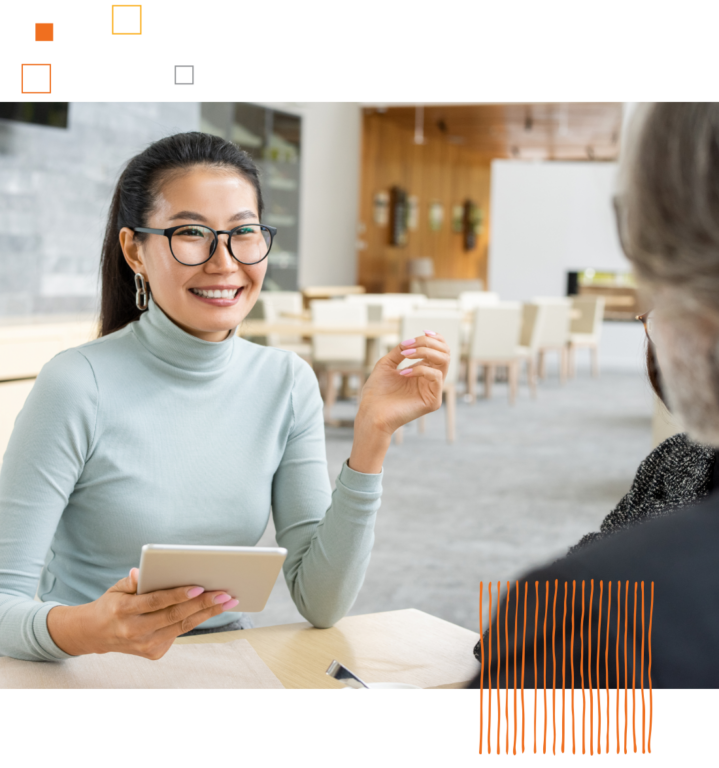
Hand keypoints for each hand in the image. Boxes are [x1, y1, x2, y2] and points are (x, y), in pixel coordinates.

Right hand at [47, 568, 238, 658]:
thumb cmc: (112, 604)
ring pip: (181, 627)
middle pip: (175, 616)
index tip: (200, 586)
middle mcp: (134, 631)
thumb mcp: (116, 588)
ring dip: (207, 613)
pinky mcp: (153, 653)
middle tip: (225, 593)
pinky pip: (178, 634)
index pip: (156, 602)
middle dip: (203, 604)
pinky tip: (210, 610)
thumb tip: (139, 572)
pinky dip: (194, 621)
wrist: (94, 634)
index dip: (178, 595)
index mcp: (124, 611)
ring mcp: (144, 646)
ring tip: (227, 601)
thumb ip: (131, 581)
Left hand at [357, 331, 449, 436]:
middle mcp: (430, 380)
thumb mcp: (386, 364)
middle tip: (409, 346)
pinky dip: (420, 369)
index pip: (439, 350)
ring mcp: (432, 390)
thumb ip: (400, 351)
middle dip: (428, 343)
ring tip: (406, 354)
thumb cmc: (376, 392)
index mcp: (422, 371)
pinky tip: (404, 374)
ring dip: (425, 352)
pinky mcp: (432, 401)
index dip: (435, 338)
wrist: (370, 414)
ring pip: (444, 361)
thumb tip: (409, 340)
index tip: (423, 332)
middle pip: (445, 352)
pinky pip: (436, 376)